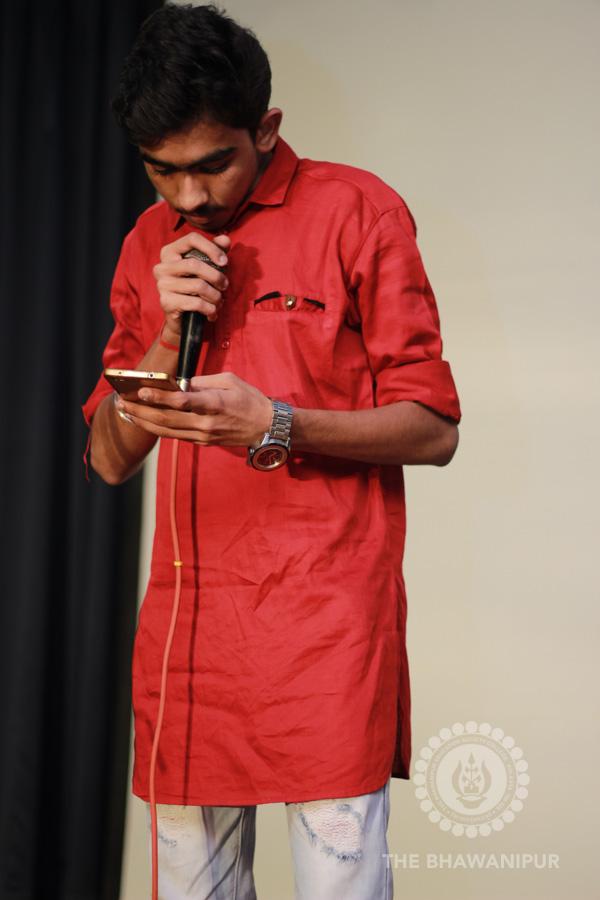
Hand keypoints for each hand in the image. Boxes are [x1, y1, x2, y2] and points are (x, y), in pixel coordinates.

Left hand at [116, 372, 272, 446]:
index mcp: (214, 403)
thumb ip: (202, 382)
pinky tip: (144, 421)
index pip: (180, 402)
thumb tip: (178, 384)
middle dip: (140, 411)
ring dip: (143, 422)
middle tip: (121, 401)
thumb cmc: (250, 399)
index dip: (157, 397)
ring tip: (125, 412)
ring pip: (166, 431)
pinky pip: (175, 435)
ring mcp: (204, 436)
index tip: (139, 391)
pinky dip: (157, 428)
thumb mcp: (229, 380)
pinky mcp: (203, 442)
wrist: (267, 427)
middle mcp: (206, 423)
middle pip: (166, 419)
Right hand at [153, 232, 230, 343]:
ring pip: (198, 286)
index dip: (212, 248)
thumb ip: (215, 251)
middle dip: (216, 276)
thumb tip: (225, 239)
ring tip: (219, 301)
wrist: (183, 319)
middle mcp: (162, 266)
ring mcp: (162, 284)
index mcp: (170, 252)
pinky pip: (196, 303)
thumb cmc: (195, 288)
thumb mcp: (207, 267)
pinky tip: (213, 313)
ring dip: (215, 296)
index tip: (225, 262)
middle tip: (225, 286)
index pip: (192, 239)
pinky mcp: (166, 302)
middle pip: (195, 264)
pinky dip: (210, 309)